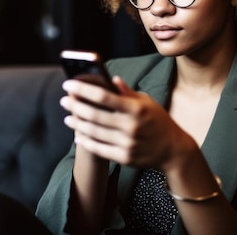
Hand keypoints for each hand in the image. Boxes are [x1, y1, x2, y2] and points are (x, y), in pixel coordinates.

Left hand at [60, 76, 191, 169]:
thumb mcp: (147, 102)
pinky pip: (99, 149)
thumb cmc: (158, 121)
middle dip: (75, 106)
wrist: (173, 150)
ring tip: (68, 117)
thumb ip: (127, 92)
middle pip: (95, 115)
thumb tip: (111, 78)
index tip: (69, 84)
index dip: (83, 89)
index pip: (104, 96)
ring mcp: (128, 143)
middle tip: (64, 100)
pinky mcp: (125, 158)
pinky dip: (86, 141)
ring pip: (94, 132)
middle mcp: (131, 126)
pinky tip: (78, 135)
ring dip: (77, 124)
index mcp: (136, 108)